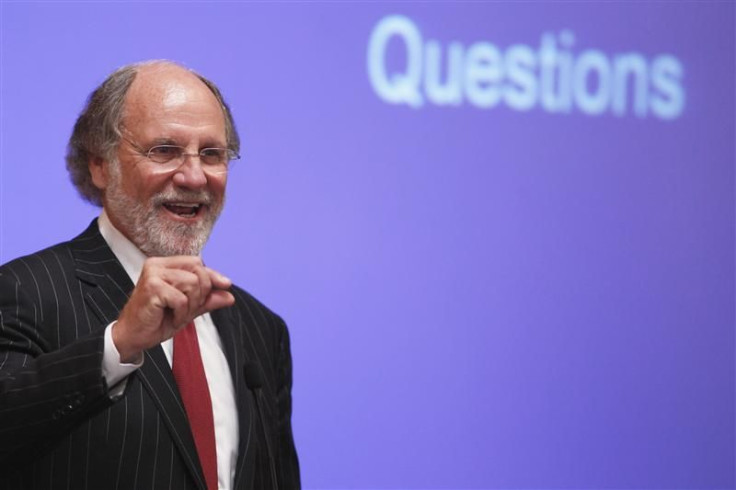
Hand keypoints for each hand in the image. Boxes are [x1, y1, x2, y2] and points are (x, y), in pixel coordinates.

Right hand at [112, 256, 234, 362]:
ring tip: (176, 314)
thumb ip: (207, 299)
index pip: (197, 262)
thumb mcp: (188, 308)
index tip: (226, 285)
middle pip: (198, 270)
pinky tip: (170, 318)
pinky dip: (181, 313)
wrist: (133, 336)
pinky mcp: (151, 287)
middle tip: (187, 309)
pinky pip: (181, 299)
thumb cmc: (156, 320)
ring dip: (190, 305)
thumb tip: (229, 295)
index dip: (213, 275)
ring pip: (192, 284)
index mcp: (164, 265)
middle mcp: (157, 265)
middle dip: (200, 293)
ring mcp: (153, 275)